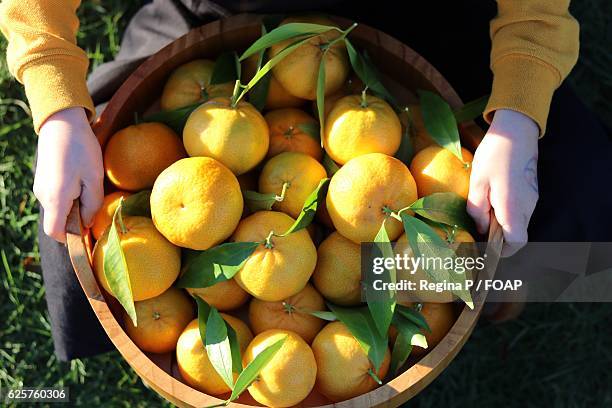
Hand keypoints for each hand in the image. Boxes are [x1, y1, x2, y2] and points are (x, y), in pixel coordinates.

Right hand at [34, 107, 103, 242]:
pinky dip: (68, 196)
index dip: (72, 238)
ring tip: (88, 185)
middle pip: (58, 221)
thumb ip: (92, 205)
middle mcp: (43, 196)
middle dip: (76, 220)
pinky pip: (56, 197)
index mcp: (55, 198)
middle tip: (94, 203)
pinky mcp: (42, 180)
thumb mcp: (94, 178)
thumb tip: (87, 224)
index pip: (56, 232)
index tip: (88, 232)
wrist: (61, 122)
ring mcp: (40, 187)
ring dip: (74, 206)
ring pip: (58, 208)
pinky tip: (80, 179)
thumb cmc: (81, 149)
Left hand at [467, 109, 538, 256]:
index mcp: (513, 207)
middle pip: (517, 234)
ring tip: (482, 211)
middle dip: (498, 237)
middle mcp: (527, 206)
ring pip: (518, 221)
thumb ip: (477, 209)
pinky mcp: (531, 189)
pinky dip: (506, 211)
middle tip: (478, 230)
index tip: (487, 249)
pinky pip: (519, 209)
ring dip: (501, 222)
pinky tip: (491, 198)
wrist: (516, 129)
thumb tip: (480, 227)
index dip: (502, 251)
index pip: (516, 242)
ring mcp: (532, 198)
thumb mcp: (477, 182)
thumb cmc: (494, 154)